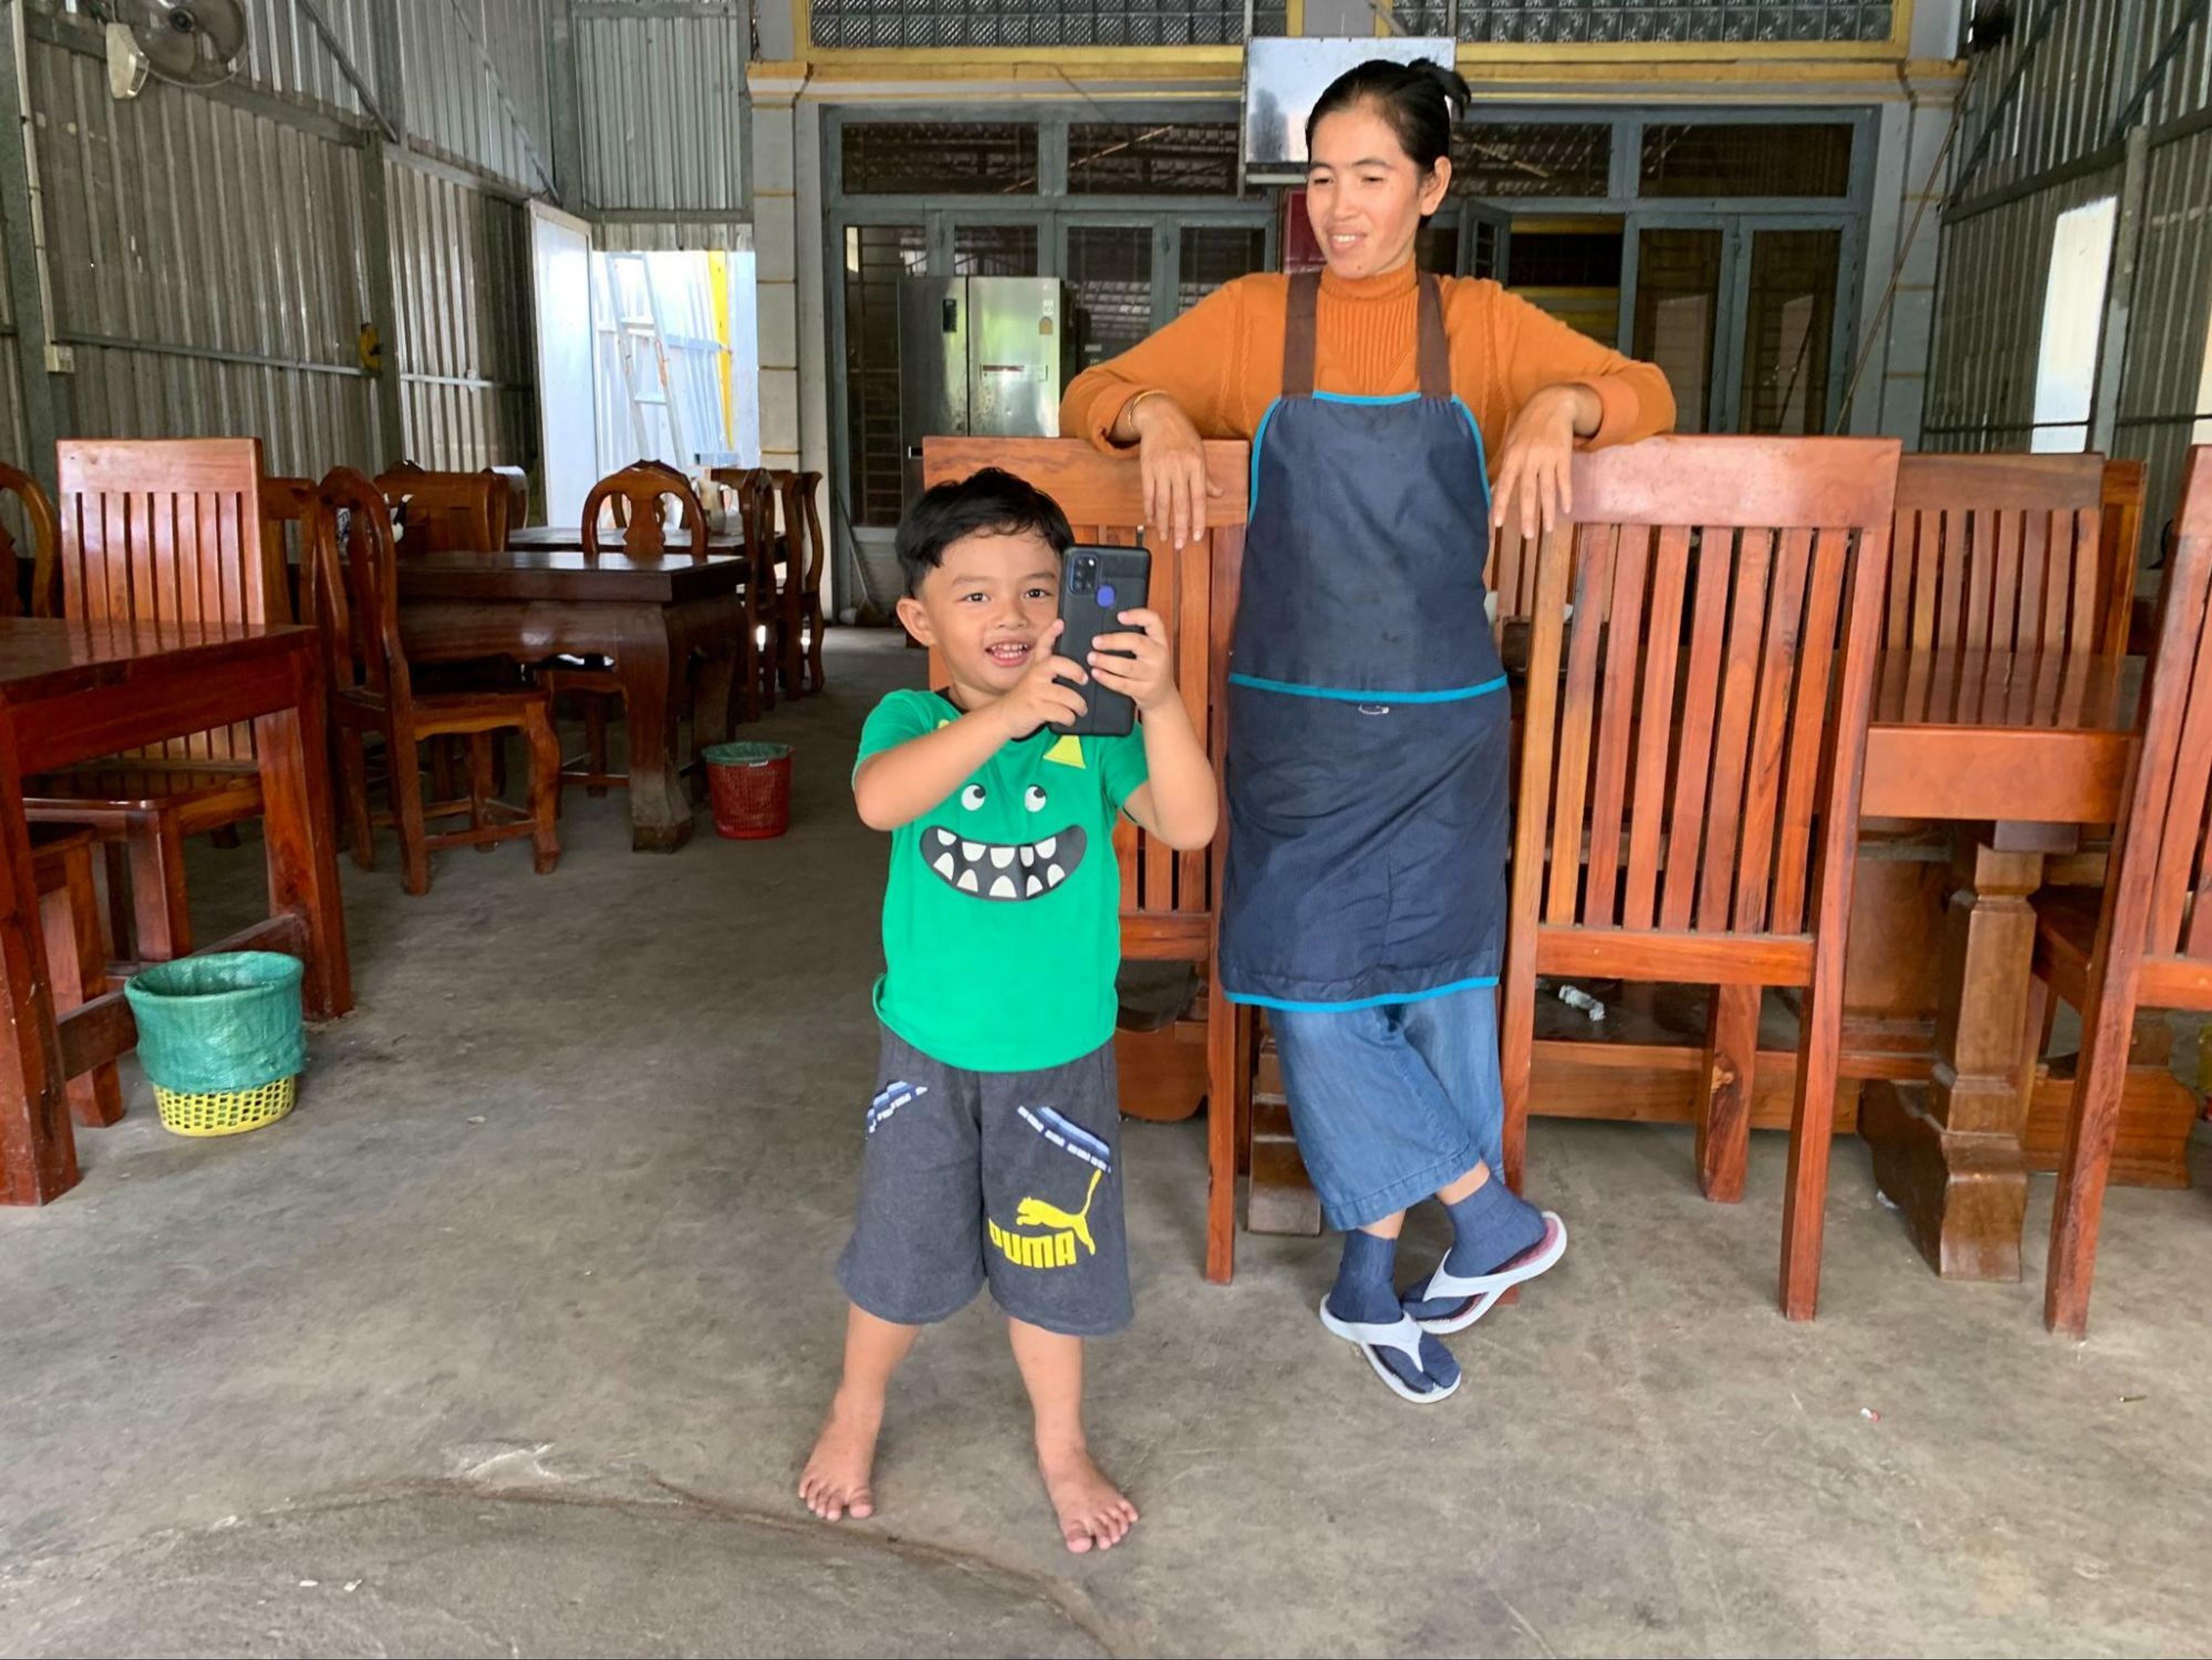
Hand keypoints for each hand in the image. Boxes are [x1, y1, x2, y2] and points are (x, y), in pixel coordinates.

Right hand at [994, 621, 1088, 740]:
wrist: (1004, 716)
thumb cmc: (1026, 698)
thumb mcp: (1034, 679)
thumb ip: (1050, 671)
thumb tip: (1076, 669)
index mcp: (1037, 667)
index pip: (1043, 645)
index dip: (1051, 633)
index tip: (1060, 624)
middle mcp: (1035, 676)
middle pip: (1056, 664)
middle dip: (1075, 671)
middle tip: (1084, 679)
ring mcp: (1035, 692)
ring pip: (1066, 695)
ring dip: (1078, 705)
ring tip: (1081, 708)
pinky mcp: (1036, 709)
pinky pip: (1061, 713)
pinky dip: (1069, 718)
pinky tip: (1069, 718)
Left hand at [1087, 609, 1177, 713]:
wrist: (1162, 695)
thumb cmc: (1150, 667)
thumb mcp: (1149, 649)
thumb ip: (1132, 637)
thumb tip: (1104, 625)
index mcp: (1159, 640)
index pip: (1154, 621)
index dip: (1137, 615)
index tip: (1120, 616)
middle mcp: (1158, 655)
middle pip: (1137, 643)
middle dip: (1113, 641)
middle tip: (1096, 641)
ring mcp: (1152, 674)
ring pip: (1128, 666)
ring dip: (1106, 661)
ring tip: (1092, 657)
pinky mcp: (1144, 690)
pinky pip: (1123, 684)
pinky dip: (1107, 679)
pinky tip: (1096, 673)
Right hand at [1132, 394, 1221, 549]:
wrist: (1159, 416)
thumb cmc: (1183, 434)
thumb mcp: (1200, 452)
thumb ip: (1206, 477)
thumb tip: (1218, 494)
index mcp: (1196, 465)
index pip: (1199, 498)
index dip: (1198, 519)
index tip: (1197, 536)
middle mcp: (1179, 468)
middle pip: (1180, 504)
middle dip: (1180, 527)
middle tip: (1180, 545)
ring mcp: (1161, 468)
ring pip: (1163, 501)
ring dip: (1163, 522)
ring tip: (1164, 537)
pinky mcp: (1147, 468)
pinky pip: (1148, 493)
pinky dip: (1150, 508)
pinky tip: (1151, 520)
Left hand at [1490, 385, 1587, 542]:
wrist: (1554, 403)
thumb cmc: (1528, 425)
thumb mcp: (1511, 441)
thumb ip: (1506, 465)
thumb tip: (1495, 489)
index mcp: (1513, 456)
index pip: (1505, 485)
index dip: (1501, 505)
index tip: (1498, 524)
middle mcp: (1529, 458)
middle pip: (1527, 492)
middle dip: (1527, 516)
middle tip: (1528, 536)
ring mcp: (1548, 457)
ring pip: (1547, 490)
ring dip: (1548, 512)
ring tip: (1547, 530)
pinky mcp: (1564, 455)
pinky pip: (1564, 479)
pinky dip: (1566, 495)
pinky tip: (1566, 509)